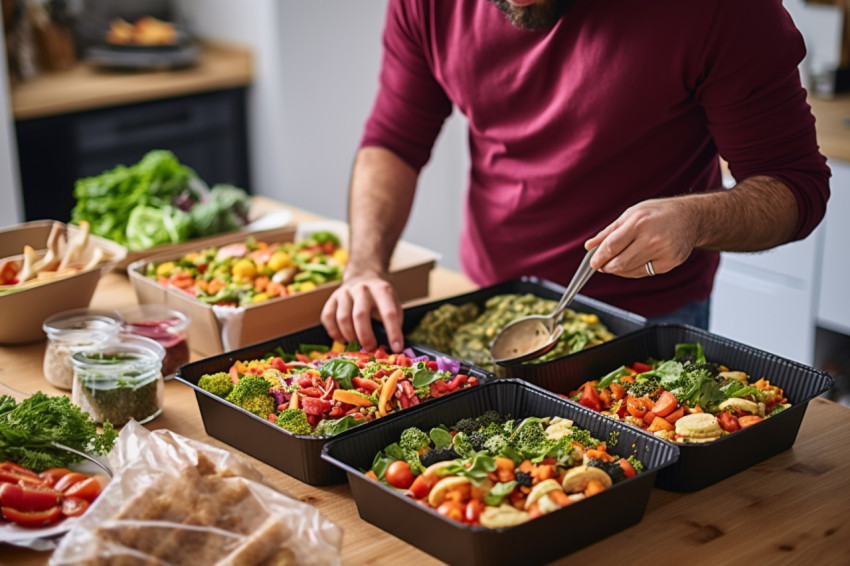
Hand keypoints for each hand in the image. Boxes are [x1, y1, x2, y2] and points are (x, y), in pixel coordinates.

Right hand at [320, 271, 404, 351]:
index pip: (389, 313)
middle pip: (360, 315)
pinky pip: (328, 317)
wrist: (362, 277)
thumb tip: (391, 346)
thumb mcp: (393, 304)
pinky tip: (342, 339)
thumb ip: (393, 322)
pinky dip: (334, 332)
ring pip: (343, 318)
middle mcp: (362, 288)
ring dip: (349, 336)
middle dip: (365, 336)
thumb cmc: (380, 298)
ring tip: (356, 344)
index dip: (393, 332)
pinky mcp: (332, 298)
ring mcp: (345, 292)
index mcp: (382, 290)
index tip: (397, 348)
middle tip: (370, 347)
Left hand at [585, 197, 699, 277]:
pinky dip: (633, 271)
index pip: (611, 246)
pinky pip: (644, 272)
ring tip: (614, 264)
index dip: (598, 257)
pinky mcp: (670, 263)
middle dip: (606, 267)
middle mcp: (652, 239)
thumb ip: (609, 232)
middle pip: (620, 263)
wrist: (690, 217)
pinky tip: (631, 263)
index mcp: (639, 223)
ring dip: (618, 270)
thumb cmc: (657, 213)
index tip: (593, 262)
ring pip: (630, 271)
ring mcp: (663, 252)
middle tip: (601, 266)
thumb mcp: (630, 214)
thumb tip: (589, 246)